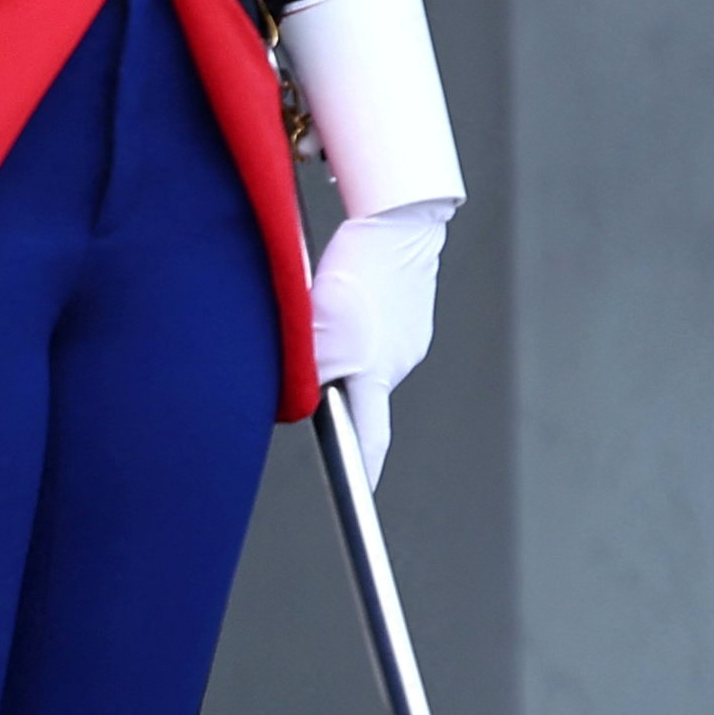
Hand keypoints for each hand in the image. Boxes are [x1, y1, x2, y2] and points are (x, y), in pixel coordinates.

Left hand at [312, 201, 451, 493]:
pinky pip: (378, 336)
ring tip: (333, 303)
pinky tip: (354, 295)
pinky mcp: (411, 322)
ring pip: (366, 359)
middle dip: (337, 382)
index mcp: (374, 368)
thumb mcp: (316, 315)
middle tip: (315, 342)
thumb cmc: (356, 263)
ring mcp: (408, 342)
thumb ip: (308, 362)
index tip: (359, 494)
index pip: (368, 435)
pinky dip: (362, 326)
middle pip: (360, 390)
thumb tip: (301, 394)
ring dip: (347, 346)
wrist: (401, 220)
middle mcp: (397, 362)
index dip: (362, 469)